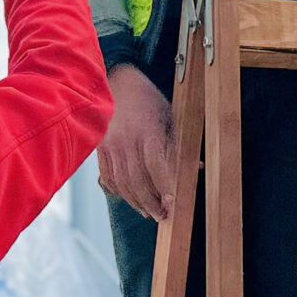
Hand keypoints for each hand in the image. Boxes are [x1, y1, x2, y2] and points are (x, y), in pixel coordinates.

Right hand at [98, 63, 176, 220]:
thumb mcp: (168, 117)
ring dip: (136, 202)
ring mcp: (111, 146)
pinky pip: (108, 177)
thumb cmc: (146, 98)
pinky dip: (119, 191)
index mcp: (147, 132)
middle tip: (162, 215)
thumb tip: (196, 169)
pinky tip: (129, 198)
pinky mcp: (100, 148)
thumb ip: (177, 146)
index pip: (156, 168)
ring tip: (148, 211)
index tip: (172, 205)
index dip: (165, 188)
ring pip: (122, 183)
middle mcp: (127, 141)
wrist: (115, 81)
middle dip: (151, 203)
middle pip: (138, 181)